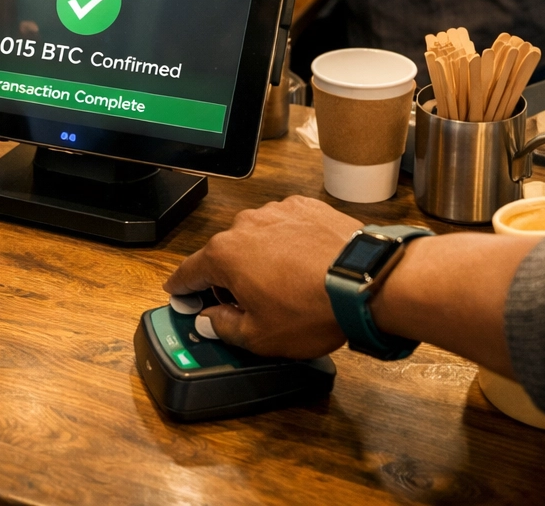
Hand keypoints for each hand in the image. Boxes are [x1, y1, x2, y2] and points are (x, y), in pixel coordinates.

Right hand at [164, 196, 361, 358]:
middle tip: (249, 304)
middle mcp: (245, 226)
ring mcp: (276, 212)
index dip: (181, 287)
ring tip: (288, 286)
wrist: (365, 282)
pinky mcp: (305, 207)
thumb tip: (212, 318)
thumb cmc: (313, 308)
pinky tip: (306, 266)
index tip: (178, 293)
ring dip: (262, 258)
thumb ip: (224, 327)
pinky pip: (285, 227)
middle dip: (231, 278)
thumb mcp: (259, 337)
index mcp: (224, 255)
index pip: (188, 272)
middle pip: (225, 254)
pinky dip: (289, 243)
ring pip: (256, 238)